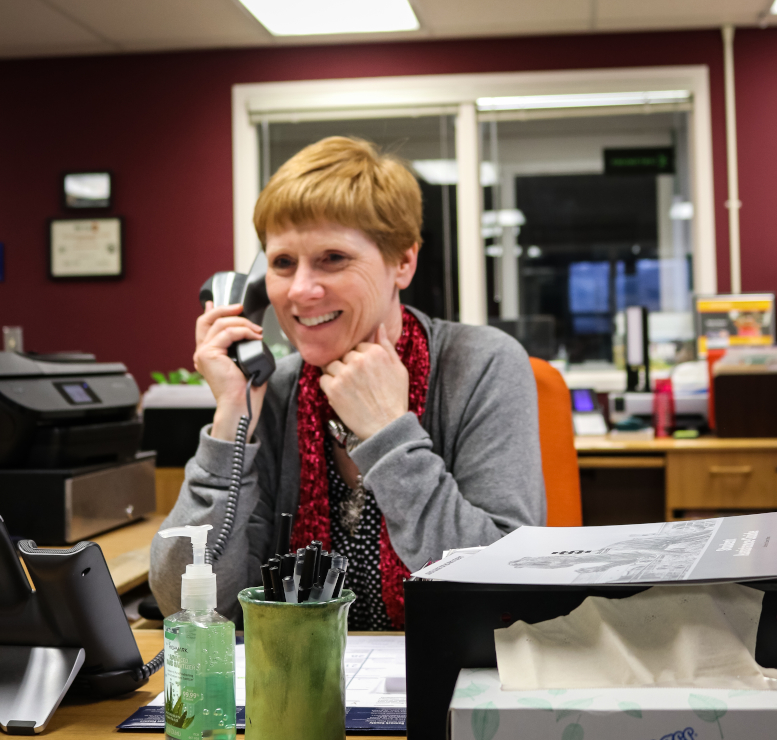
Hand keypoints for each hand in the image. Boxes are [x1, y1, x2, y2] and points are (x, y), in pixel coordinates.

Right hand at [194, 301, 266, 440]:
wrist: (241, 405)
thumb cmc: (246, 389)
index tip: (227, 305)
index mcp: (208, 355)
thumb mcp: (245, 361)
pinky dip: (243, 331)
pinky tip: (255, 336)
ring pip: (220, 324)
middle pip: (207, 320)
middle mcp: (201, 353)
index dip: (214, 311)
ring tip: (257, 331)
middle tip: (241, 308)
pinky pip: (227, 333)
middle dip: (225, 310)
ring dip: (242, 323)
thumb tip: (253, 334)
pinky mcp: (208, 354)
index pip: (205, 326)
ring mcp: (203, 353)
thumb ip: (243, 347)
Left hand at [319, 324, 408, 440]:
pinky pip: (323, 379)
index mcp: (376, 352)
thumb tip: (380, 326)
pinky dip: (329, 387)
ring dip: (336, 375)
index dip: (360, 359)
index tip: (365, 372)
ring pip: (331, 365)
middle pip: (344, 354)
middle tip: (357, 383)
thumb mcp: (399, 369)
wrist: (386, 427)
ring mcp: (344, 374)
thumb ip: (387, 346)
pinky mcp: (333, 389)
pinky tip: (342, 396)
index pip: (358, 345)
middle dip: (348, 366)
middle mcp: (359, 359)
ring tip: (349, 389)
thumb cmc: (395, 399)